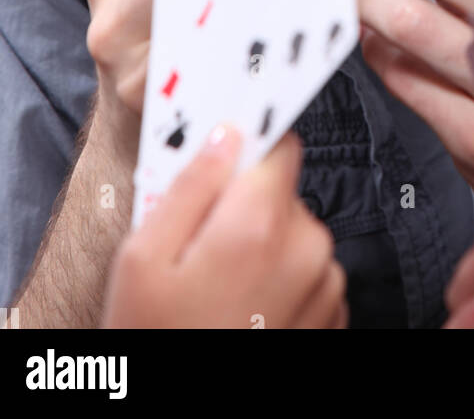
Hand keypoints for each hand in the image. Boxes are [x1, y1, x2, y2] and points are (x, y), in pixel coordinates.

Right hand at [102, 128, 347, 328]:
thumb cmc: (155, 341)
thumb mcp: (142, 260)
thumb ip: (189, 185)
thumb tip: (223, 133)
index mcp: (259, 224)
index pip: (278, 141)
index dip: (245, 147)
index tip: (220, 159)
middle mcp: (307, 248)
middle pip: (281, 190)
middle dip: (242, 206)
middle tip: (196, 247)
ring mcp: (325, 286)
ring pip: (293, 232)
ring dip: (262, 247)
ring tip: (216, 290)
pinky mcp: (332, 317)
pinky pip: (306, 272)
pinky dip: (279, 282)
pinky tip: (241, 311)